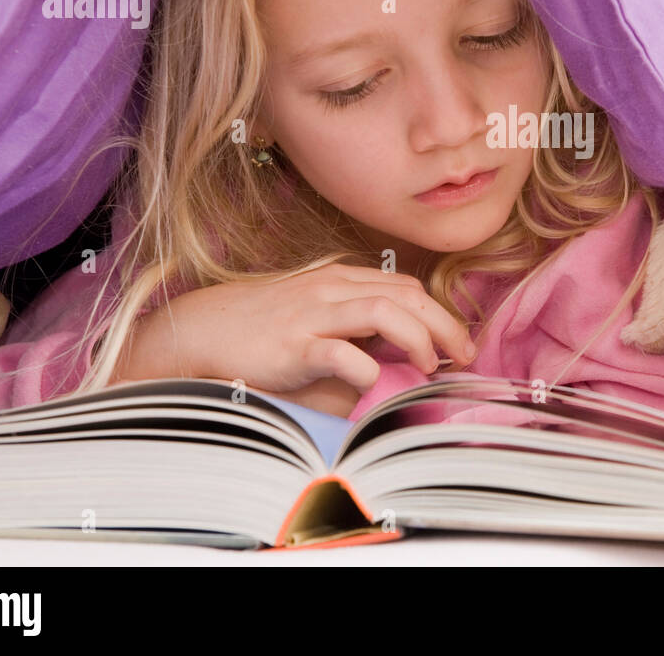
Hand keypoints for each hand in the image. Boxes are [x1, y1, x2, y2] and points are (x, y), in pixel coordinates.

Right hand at [111, 262, 476, 405]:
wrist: (199, 329)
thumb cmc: (259, 327)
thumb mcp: (313, 317)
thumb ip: (353, 330)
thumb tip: (397, 360)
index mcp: (341, 280)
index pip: (408, 288)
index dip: (442, 314)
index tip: (460, 344)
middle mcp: (332, 290)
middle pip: (407, 296)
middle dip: (445, 325)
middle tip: (465, 356)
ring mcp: (312, 315)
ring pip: (383, 311)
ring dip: (418, 338)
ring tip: (431, 365)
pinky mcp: (292, 346)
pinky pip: (340, 353)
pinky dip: (366, 368)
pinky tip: (378, 383)